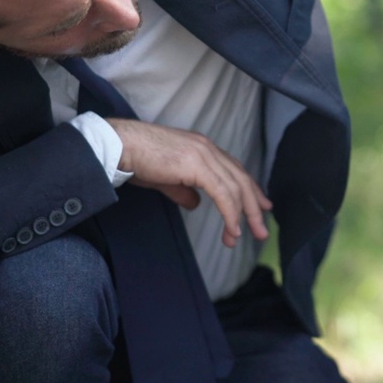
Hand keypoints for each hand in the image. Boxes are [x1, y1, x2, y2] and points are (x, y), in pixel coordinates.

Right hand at [106, 118, 271, 247]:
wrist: (120, 145)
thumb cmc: (137, 159)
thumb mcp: (166, 178)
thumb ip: (183, 190)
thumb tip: (195, 204)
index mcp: (203, 148)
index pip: (235, 170)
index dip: (251, 190)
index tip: (262, 206)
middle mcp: (209, 149)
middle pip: (241, 180)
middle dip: (254, 206)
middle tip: (262, 229)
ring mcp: (205, 155)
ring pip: (235, 188)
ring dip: (243, 215)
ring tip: (243, 237)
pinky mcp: (197, 165)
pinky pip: (222, 194)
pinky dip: (230, 213)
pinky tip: (232, 229)